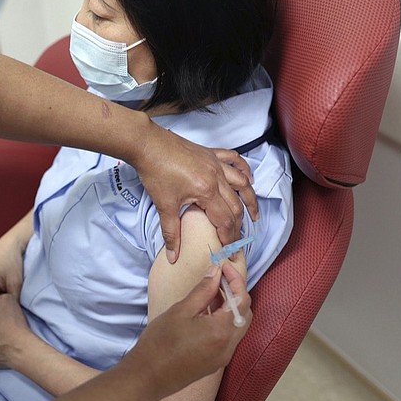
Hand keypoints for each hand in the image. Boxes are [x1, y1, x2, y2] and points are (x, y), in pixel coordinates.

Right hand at [126, 263, 251, 400]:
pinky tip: (207, 313)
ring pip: (238, 326)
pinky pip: (229, 338)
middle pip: (245, 313)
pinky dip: (224, 321)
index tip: (223, 267)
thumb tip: (216, 272)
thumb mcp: (181, 310)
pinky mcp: (216, 362)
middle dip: (236, 293)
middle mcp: (229, 346)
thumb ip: (202, 291)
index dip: (236, 280)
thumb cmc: (161, 341)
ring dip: (230, 307)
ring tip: (211, 293)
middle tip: (219, 278)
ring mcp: (224, 356)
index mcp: (221, 331)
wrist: (148, 375)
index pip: (241, 300)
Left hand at [137, 127, 257, 262]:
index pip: (225, 220)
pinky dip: (243, 169)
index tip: (230, 250)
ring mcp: (215, 163)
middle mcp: (216, 177)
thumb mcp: (163, 205)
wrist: (147, 145)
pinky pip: (234, 160)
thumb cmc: (155, 173)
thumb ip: (171, 233)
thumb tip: (174, 256)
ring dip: (249, 199)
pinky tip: (247, 178)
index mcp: (206, 191)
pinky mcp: (210, 153)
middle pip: (236, 205)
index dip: (229, 237)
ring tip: (253, 213)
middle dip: (239, 224)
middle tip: (238, 238)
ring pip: (242, 182)